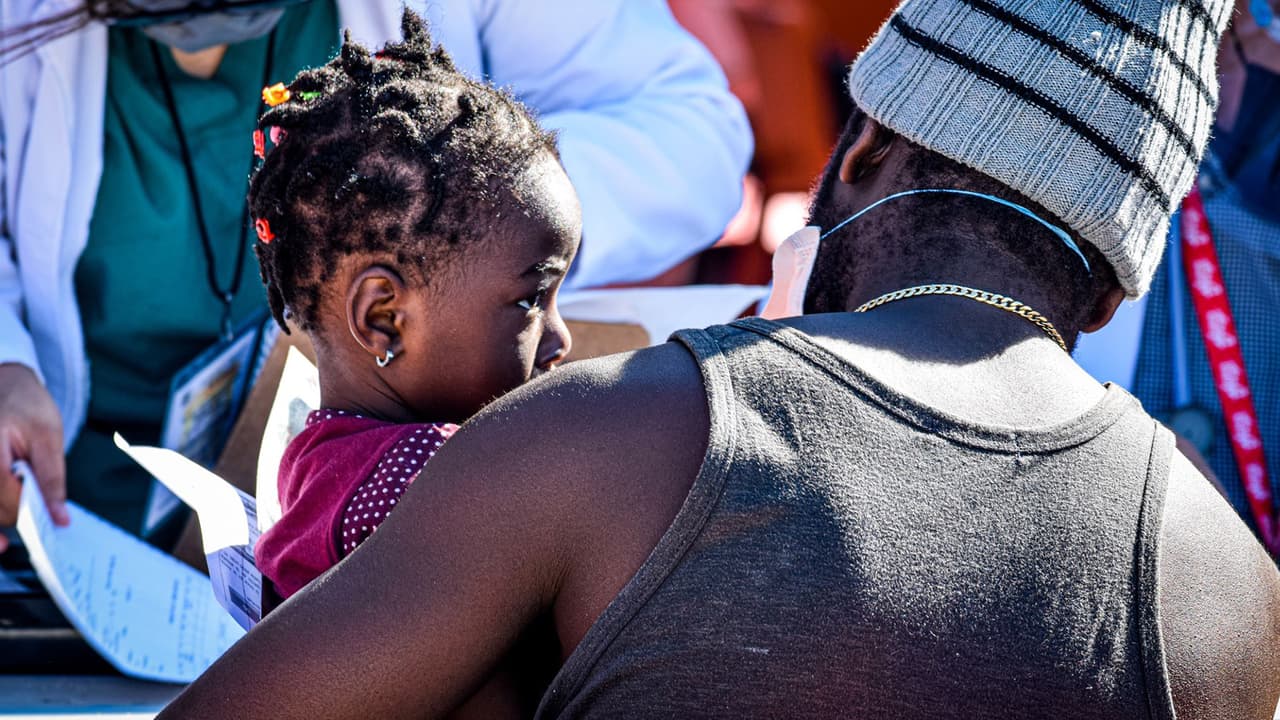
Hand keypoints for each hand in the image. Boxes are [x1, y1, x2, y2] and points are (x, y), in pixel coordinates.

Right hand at [0, 363, 68, 550]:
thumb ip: (52, 479)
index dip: (25, 514)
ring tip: (5, 540)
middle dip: (9, 519)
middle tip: (36, 524)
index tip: (48, 521)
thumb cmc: (27, 406)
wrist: (4, 384)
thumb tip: (59, 518)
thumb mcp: (49, 437)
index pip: (4, 495)